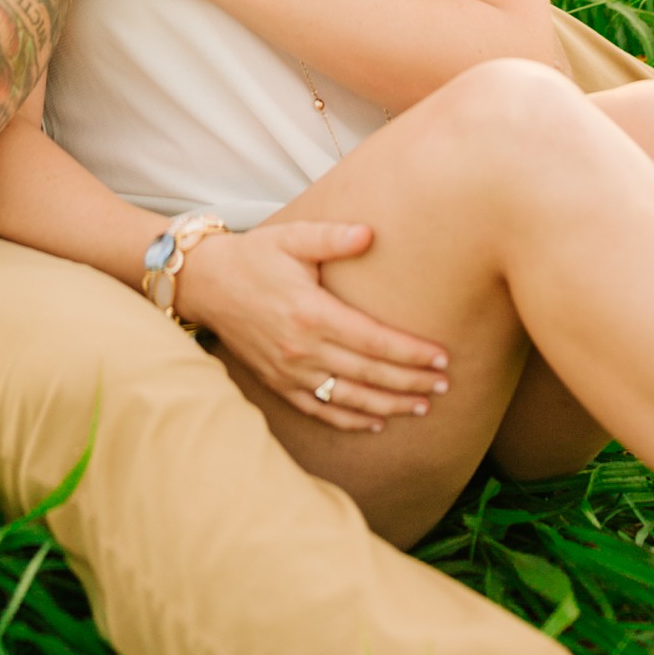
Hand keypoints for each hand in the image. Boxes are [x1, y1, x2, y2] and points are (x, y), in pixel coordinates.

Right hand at [176, 225, 449, 430]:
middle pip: (370, 374)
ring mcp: (289, 371)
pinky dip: (351, 420)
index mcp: (311, 312)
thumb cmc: (255, 255)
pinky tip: (377, 421)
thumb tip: (370, 233)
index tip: (443, 358)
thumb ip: (332, 237)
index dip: (411, 353)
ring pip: (350, 398)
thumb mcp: (292, 238)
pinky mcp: (278, 383)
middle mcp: (302, 348)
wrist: (207, 284)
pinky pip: (320, 409)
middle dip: (412, 381)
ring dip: (390, 405)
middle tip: (446, 385)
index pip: (374, 340)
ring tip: (424, 406)